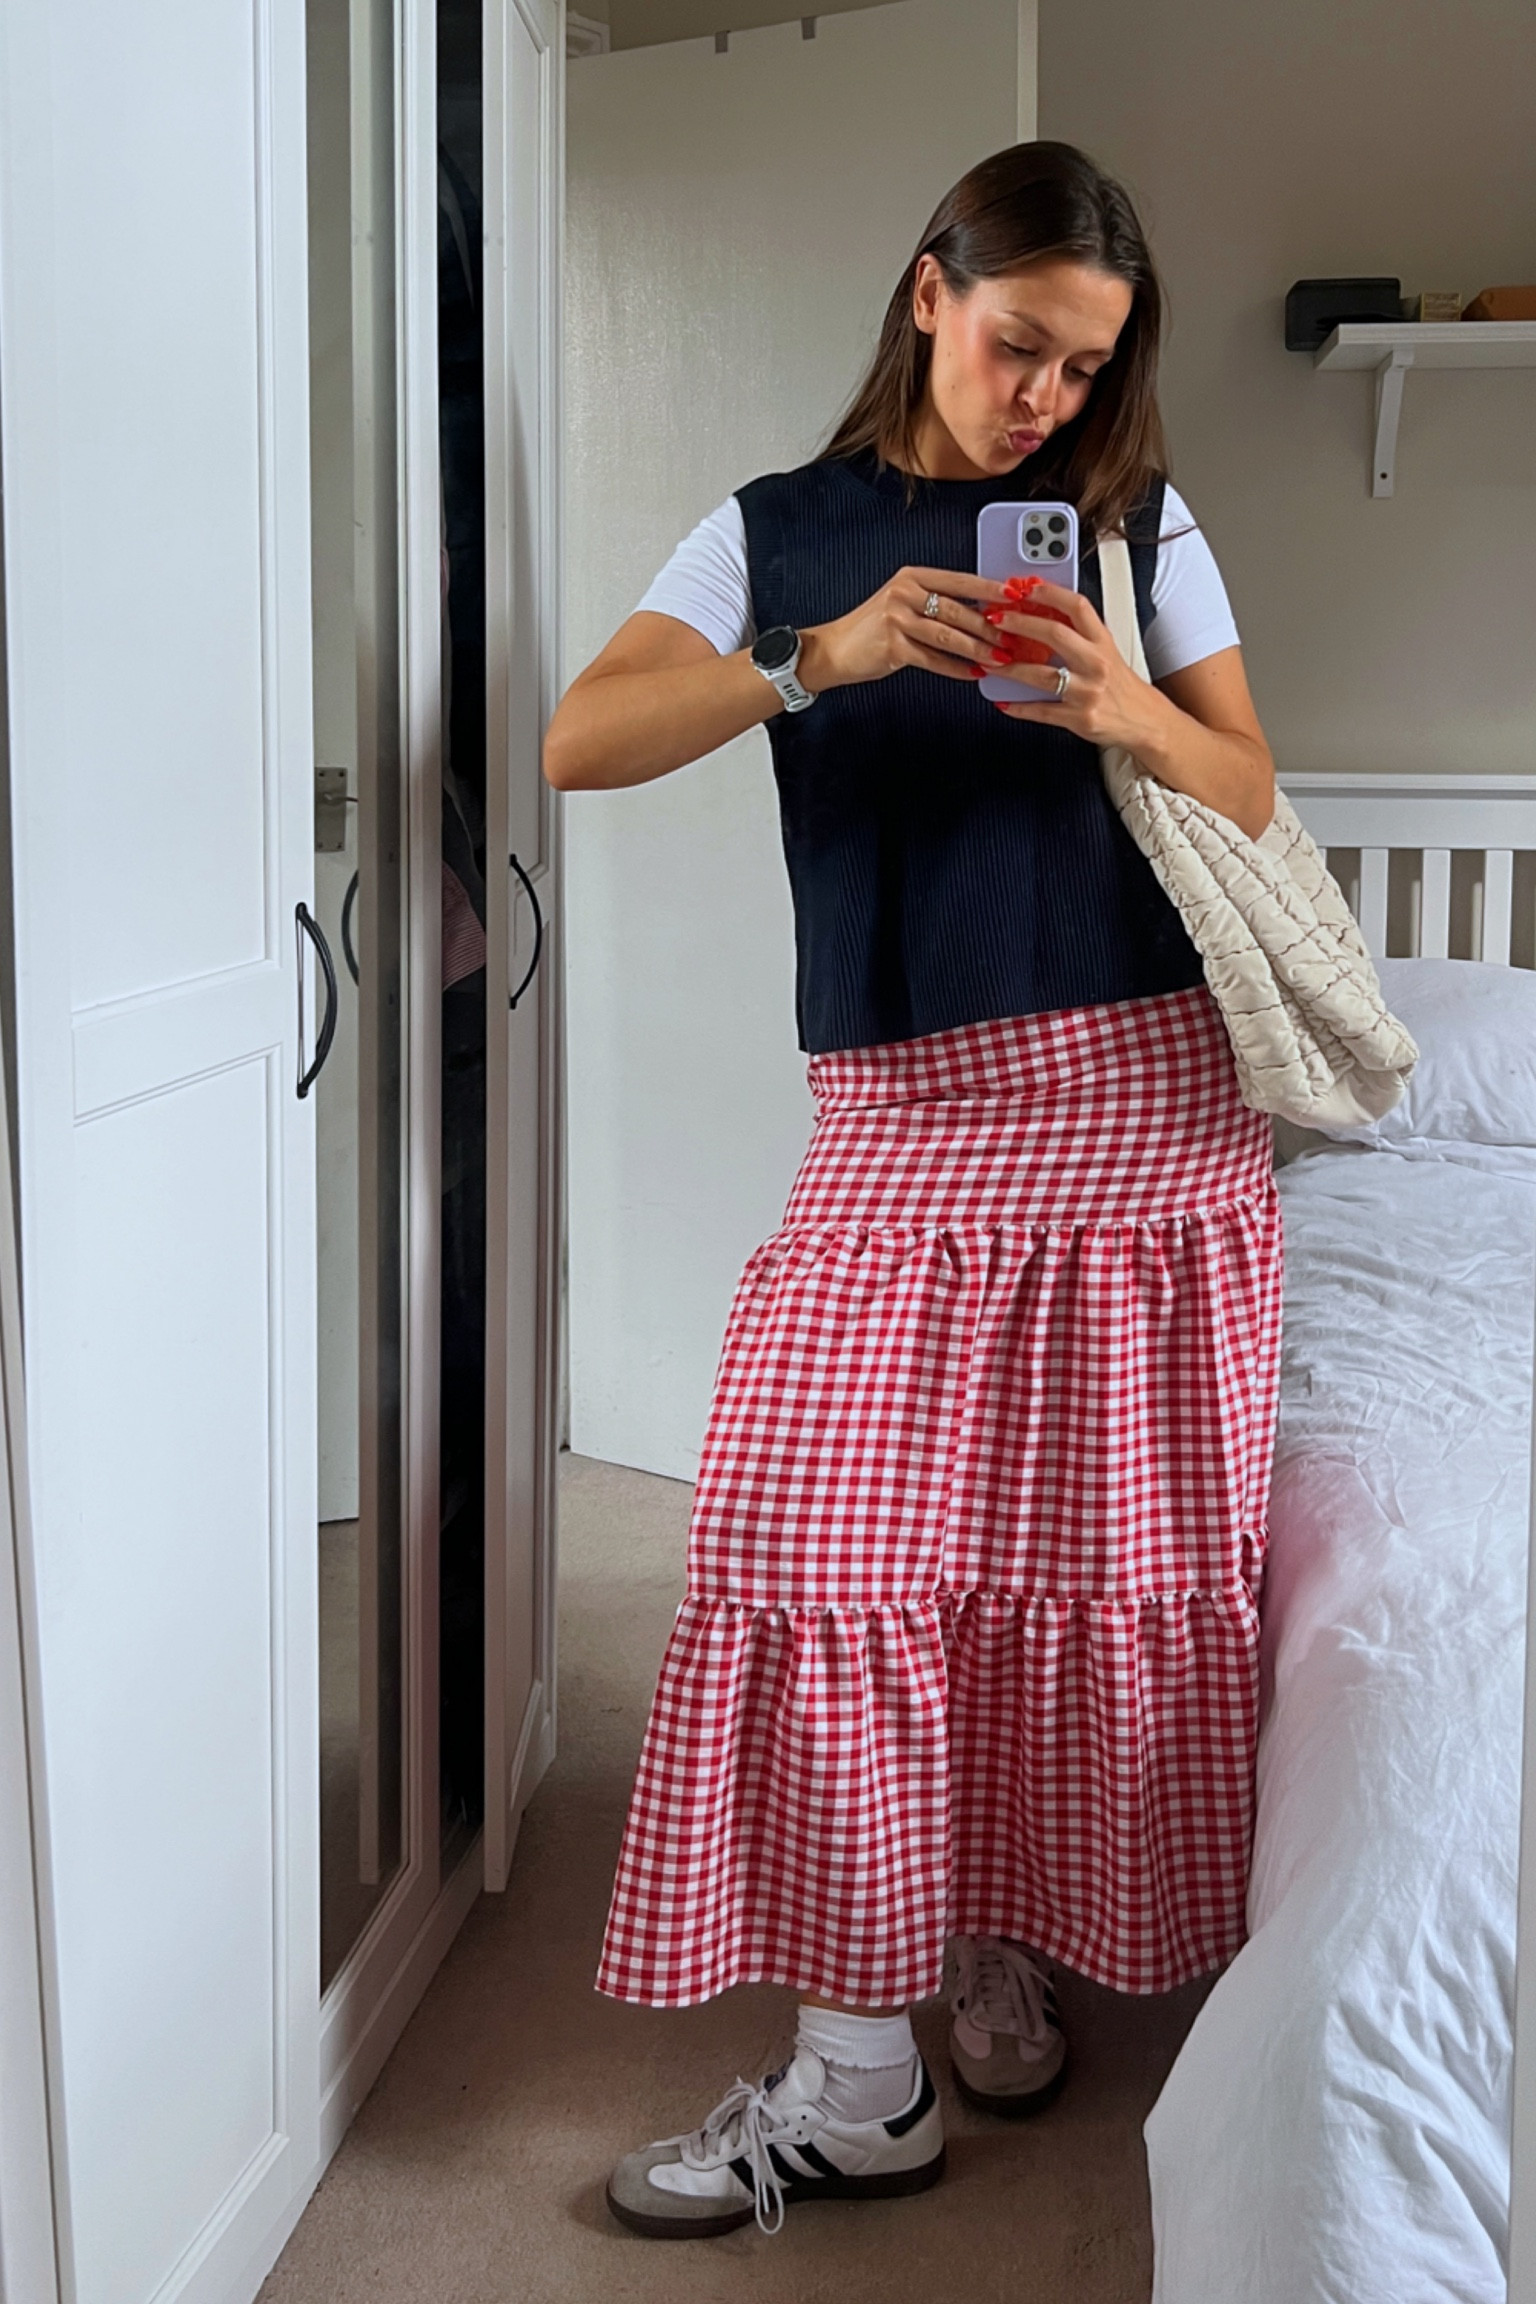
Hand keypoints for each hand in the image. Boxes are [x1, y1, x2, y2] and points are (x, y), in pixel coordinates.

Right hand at [796, 566, 1014, 692]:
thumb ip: (937, 602)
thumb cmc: (874, 629)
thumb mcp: (904, 603)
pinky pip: (933, 659)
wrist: (835, 650)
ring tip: (999, 658)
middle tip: (1014, 638)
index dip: (990, 588)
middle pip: (957, 609)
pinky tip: (973, 674)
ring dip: (978, 649)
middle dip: (989, 626)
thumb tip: (982, 612)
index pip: (960, 579)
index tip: (1016, 596)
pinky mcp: (893, 647)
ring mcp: (897, 619)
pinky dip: (956, 669)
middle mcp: (904, 592)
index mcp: (912, 577)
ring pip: (948, 635)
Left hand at [982, 577, 1168, 753]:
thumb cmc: (1121, 685)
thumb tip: (1043, 615)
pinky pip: (1041, 711)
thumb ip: (1080, 635)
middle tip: (996, 619)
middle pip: (1054, 635)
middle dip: (1020, 624)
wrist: (1144, 720)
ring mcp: (1087, 692)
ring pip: (1040, 675)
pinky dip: (1018, 708)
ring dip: (1009, 668)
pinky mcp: (1078, 718)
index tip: (1026, 587)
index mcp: (1103, 642)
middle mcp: (1096, 664)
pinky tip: (1003, 702)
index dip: (1049, 593)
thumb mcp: (1108, 652)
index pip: (1077, 606)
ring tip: (989, 662)